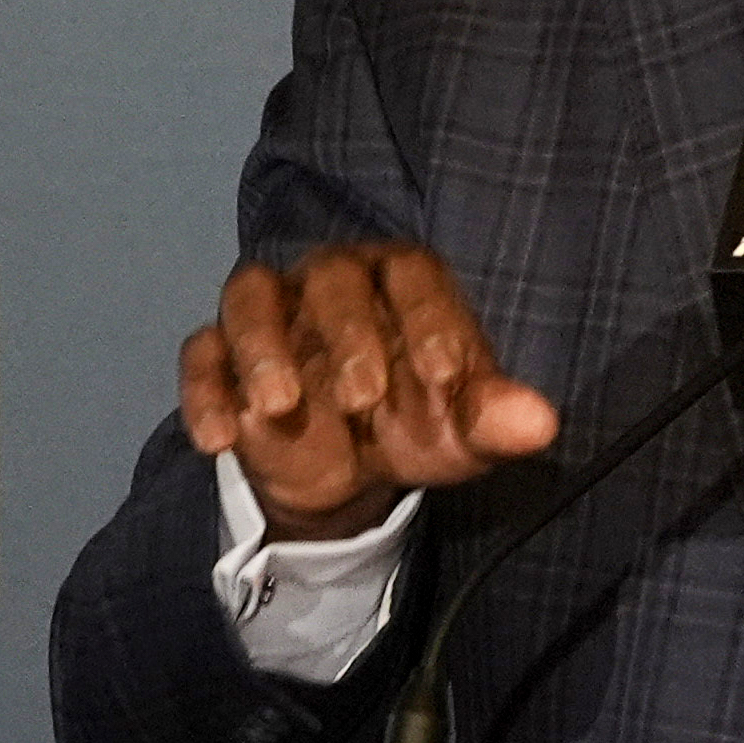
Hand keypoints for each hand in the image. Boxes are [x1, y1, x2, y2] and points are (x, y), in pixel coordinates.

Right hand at [179, 243, 558, 538]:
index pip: (414, 274)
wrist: (345, 468)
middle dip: (348, 333)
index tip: (446, 379)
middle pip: (333, 276)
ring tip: (279, 407)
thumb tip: (542, 425)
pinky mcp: (219, 352)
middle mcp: (332, 279)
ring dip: (262, 347)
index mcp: (401, 280)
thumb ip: (494, 420)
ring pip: (251, 294)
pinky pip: (201, 352)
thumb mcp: (459, 432)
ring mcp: (270, 311)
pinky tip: (220, 440)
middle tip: (364, 399)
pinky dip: (206, 391)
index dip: (430, 319)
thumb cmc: (414, 422)